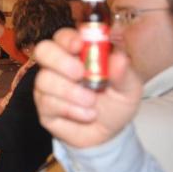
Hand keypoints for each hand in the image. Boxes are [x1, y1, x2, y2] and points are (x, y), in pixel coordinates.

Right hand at [34, 28, 142, 148]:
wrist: (108, 134)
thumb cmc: (116, 103)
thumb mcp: (129, 88)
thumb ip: (124, 73)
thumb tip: (118, 57)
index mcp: (78, 53)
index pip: (63, 36)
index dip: (67, 38)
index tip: (79, 45)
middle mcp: (57, 66)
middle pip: (43, 50)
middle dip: (60, 61)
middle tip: (80, 74)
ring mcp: (47, 86)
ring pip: (45, 79)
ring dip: (70, 92)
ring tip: (92, 103)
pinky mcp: (43, 107)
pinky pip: (47, 103)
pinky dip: (71, 109)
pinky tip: (86, 114)